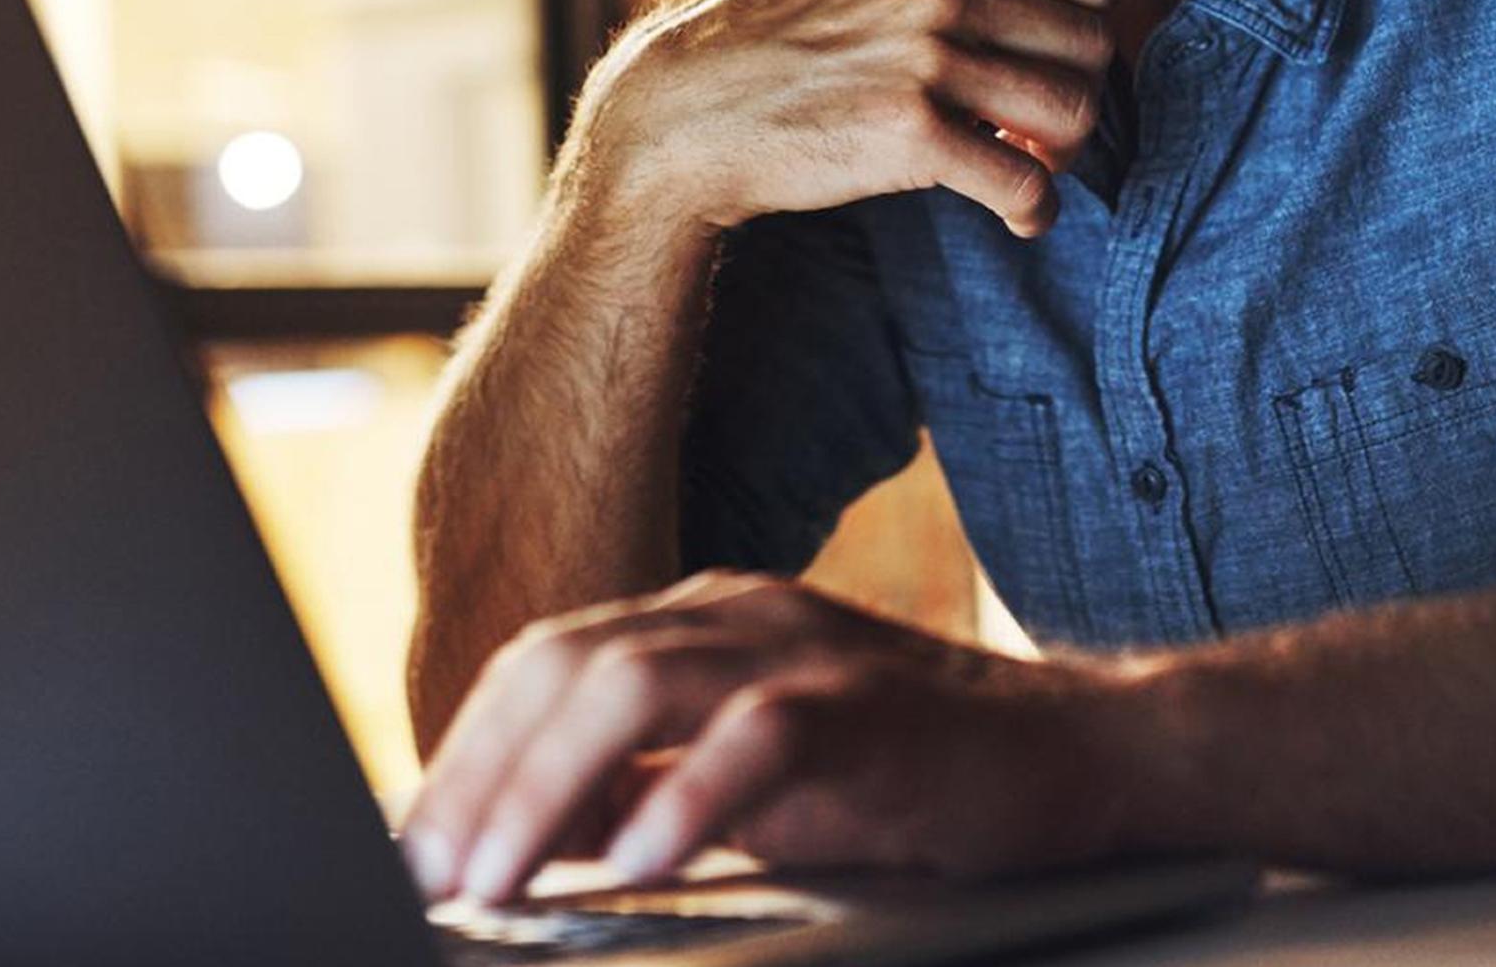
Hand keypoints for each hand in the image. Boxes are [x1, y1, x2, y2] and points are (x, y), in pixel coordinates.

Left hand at [398, 572, 1144, 904]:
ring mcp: (806, 651)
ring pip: (635, 686)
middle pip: (565, 665)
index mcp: (700, 624)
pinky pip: (761, 737)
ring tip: (499, 880)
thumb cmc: (905, 781)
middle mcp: (739, 615)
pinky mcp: (873, 708)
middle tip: (434, 876)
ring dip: (548, 790)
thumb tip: (517, 836)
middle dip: (481, 776)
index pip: (544, 662)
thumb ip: (641, 788)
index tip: (414, 849)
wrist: (1082, 759)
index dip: (465, 752)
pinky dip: (689, 799)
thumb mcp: (747, 781)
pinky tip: (641, 865)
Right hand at [576, 0, 1113, 240]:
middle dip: (1078, 87)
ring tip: (1033, 162)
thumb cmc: (764, 22)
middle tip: (1045, 118)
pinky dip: (1034, 208)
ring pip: (1070, 110)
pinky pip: (1020, 181)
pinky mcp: (907, 136)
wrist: (686, 113)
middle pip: (1089, 40)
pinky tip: (1019, 214)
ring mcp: (922, 60)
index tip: (1062, 37)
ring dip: (1064, 151)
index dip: (1093, 0)